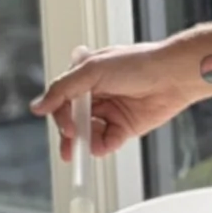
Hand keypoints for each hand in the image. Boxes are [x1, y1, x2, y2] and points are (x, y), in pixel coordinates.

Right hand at [30, 42, 197, 161]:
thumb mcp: (92, 71)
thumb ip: (63, 89)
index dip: (61, 116)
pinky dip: (104, 145)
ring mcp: (111, 111)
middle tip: (69, 148)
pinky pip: (108, 140)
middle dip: (70, 136)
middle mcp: (96, 95)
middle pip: (73, 120)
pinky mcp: (126, 126)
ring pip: (90, 132)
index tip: (66, 127)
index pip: (62, 101)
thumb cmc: (137, 64)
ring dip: (87, 142)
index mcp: (84, 77)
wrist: (174, 75)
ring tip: (90, 147)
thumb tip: (37, 107)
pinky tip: (103, 147)